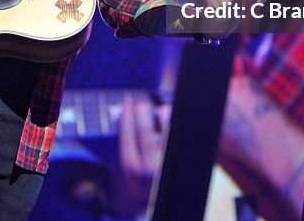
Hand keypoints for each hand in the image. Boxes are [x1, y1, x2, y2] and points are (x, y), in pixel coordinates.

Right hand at [116, 94, 169, 216]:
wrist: (155, 203)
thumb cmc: (138, 177)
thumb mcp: (126, 164)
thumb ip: (124, 141)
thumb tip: (123, 110)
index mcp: (131, 168)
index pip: (127, 133)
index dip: (127, 114)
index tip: (127, 101)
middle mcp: (149, 169)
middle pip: (144, 130)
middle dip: (142, 112)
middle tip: (142, 104)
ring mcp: (167, 167)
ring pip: (166, 133)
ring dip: (164, 116)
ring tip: (162, 109)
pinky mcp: (180, 165)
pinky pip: (179, 140)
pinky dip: (177, 128)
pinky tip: (174, 120)